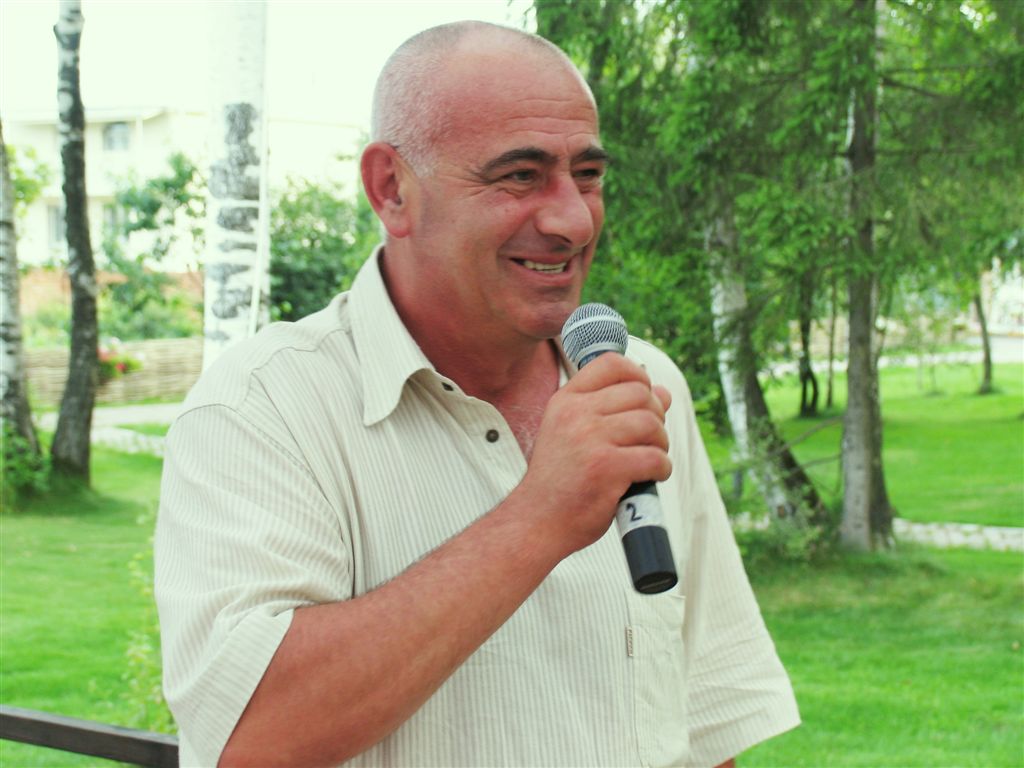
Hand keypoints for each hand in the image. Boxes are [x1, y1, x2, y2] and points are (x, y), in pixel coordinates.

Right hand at [514, 353, 671, 558]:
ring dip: (661, 443)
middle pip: (640, 393)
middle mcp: (576, 414)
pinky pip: (654, 457)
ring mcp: (590, 439)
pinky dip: (661, 468)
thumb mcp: (575, 433)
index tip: (644, 398)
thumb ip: (615, 410)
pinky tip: (650, 477)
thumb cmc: (561, 480)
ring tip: (650, 459)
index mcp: (566, 400)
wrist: (536, 520)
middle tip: (648, 440)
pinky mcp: (606, 468)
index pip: (612, 363)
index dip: (638, 375)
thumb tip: (663, 392)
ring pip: (651, 423)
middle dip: (656, 416)